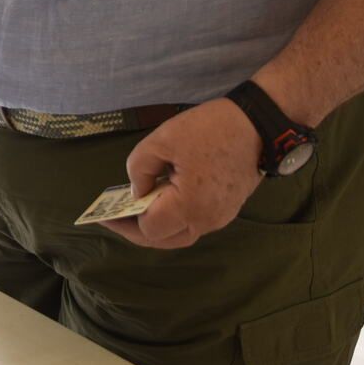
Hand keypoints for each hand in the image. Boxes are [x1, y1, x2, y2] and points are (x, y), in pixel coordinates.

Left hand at [103, 99, 262, 249]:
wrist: (259, 124)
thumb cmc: (209, 130)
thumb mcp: (162, 140)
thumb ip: (140, 170)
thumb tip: (137, 192)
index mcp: (189, 207)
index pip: (150, 229)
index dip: (125, 223)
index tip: (105, 214)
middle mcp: (207, 221)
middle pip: (165, 240)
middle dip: (138, 231)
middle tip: (117, 217)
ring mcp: (221, 217)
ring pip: (182, 234)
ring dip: (158, 226)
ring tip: (135, 210)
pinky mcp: (228, 209)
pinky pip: (195, 222)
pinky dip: (175, 218)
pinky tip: (161, 201)